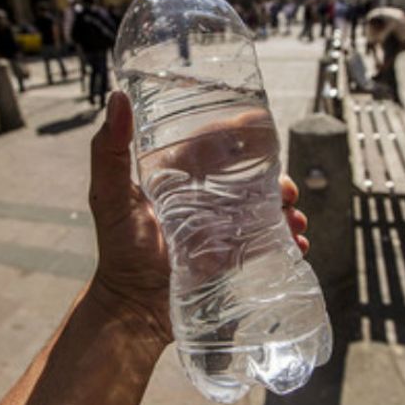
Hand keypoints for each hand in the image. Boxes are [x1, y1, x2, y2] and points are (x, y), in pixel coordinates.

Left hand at [89, 90, 309, 343]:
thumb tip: (117, 97)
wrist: (134, 307)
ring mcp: (220, 224)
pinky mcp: (232, 252)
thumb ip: (109, 151)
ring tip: (295, 220)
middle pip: (249, 174)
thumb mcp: (111, 196)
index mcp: (178, 174)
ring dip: (286, 208)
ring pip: (263, 205)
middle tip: (288, 190)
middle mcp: (202, 195)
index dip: (243, 136)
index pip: (215, 145)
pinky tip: (295, 243)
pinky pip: (266, 238)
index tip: (265, 131)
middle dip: (275, 176)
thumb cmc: (119, 249)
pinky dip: (286, 237)